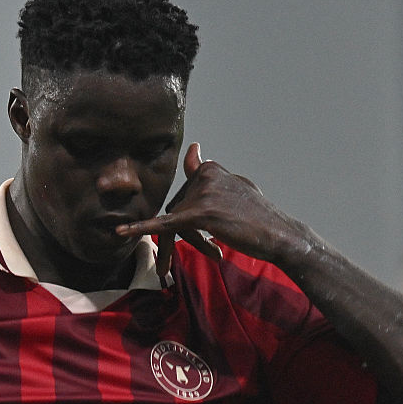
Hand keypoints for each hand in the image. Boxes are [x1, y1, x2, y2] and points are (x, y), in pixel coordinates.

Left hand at [117, 143, 309, 275]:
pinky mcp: (201, 213)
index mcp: (211, 169)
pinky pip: (164, 224)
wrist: (281, 235)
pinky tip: (121, 233)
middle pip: (178, 209)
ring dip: (193, 243)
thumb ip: (208, 172)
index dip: (189, 216)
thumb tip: (193, 149)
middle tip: (215, 251)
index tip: (201, 227)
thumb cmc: (259, 216)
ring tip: (216, 254)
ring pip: (177, 222)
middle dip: (191, 234)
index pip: (185, 194)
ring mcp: (202, 194)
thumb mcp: (234, 186)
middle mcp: (205, 176)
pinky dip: (141, 229)